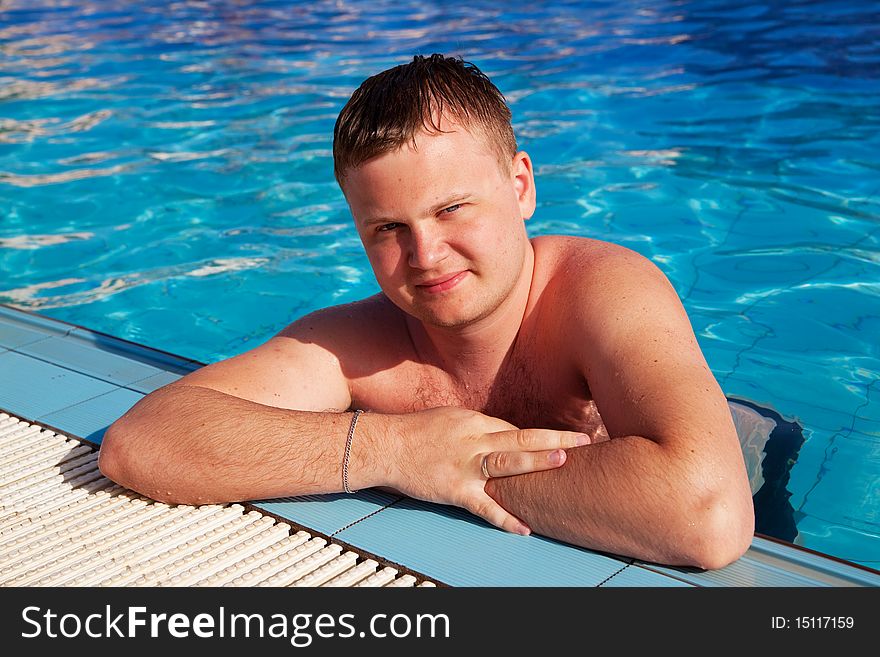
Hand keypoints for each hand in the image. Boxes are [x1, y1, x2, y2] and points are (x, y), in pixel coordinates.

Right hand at [385, 407, 589, 534]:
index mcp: (474, 422)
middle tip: (584, 440)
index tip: (565, 440)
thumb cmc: (415, 432)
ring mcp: (464, 465)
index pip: (514, 429)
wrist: (385, 446)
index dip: (540, 437)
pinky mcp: (453, 490)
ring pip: (506, 462)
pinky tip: (524, 529)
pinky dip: (504, 518)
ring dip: (536, 462)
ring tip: (563, 462)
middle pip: (520, 437)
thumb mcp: (450, 419)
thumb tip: (503, 436)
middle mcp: (473, 440)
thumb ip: (477, 428)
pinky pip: (483, 506)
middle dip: (554, 439)